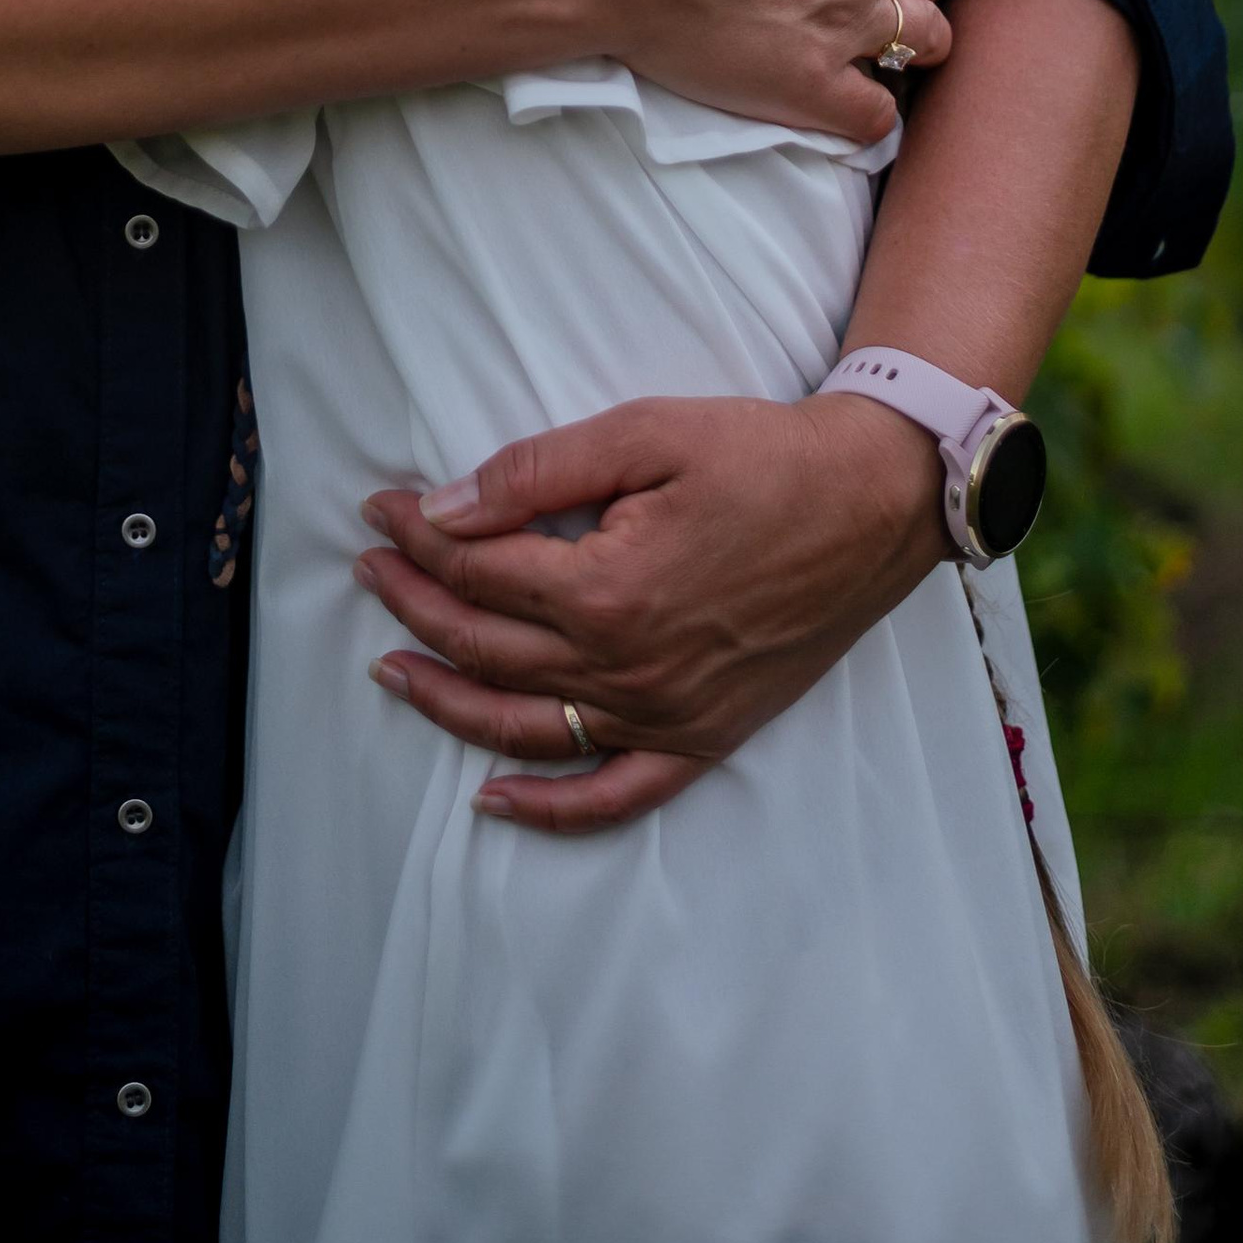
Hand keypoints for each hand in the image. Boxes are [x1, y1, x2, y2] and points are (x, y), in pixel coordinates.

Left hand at [357, 388, 944, 834]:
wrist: (872, 503)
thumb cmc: (761, 457)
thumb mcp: (645, 433)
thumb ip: (537, 471)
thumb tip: (445, 508)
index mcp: (607, 589)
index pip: (479, 569)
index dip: (418, 535)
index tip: (381, 507)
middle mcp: (627, 668)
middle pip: (485, 646)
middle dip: (413, 604)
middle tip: (369, 568)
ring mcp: (665, 715)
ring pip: (525, 726)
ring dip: (446, 702)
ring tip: (388, 670)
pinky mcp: (702, 739)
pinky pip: (613, 797)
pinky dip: (548, 809)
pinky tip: (491, 800)